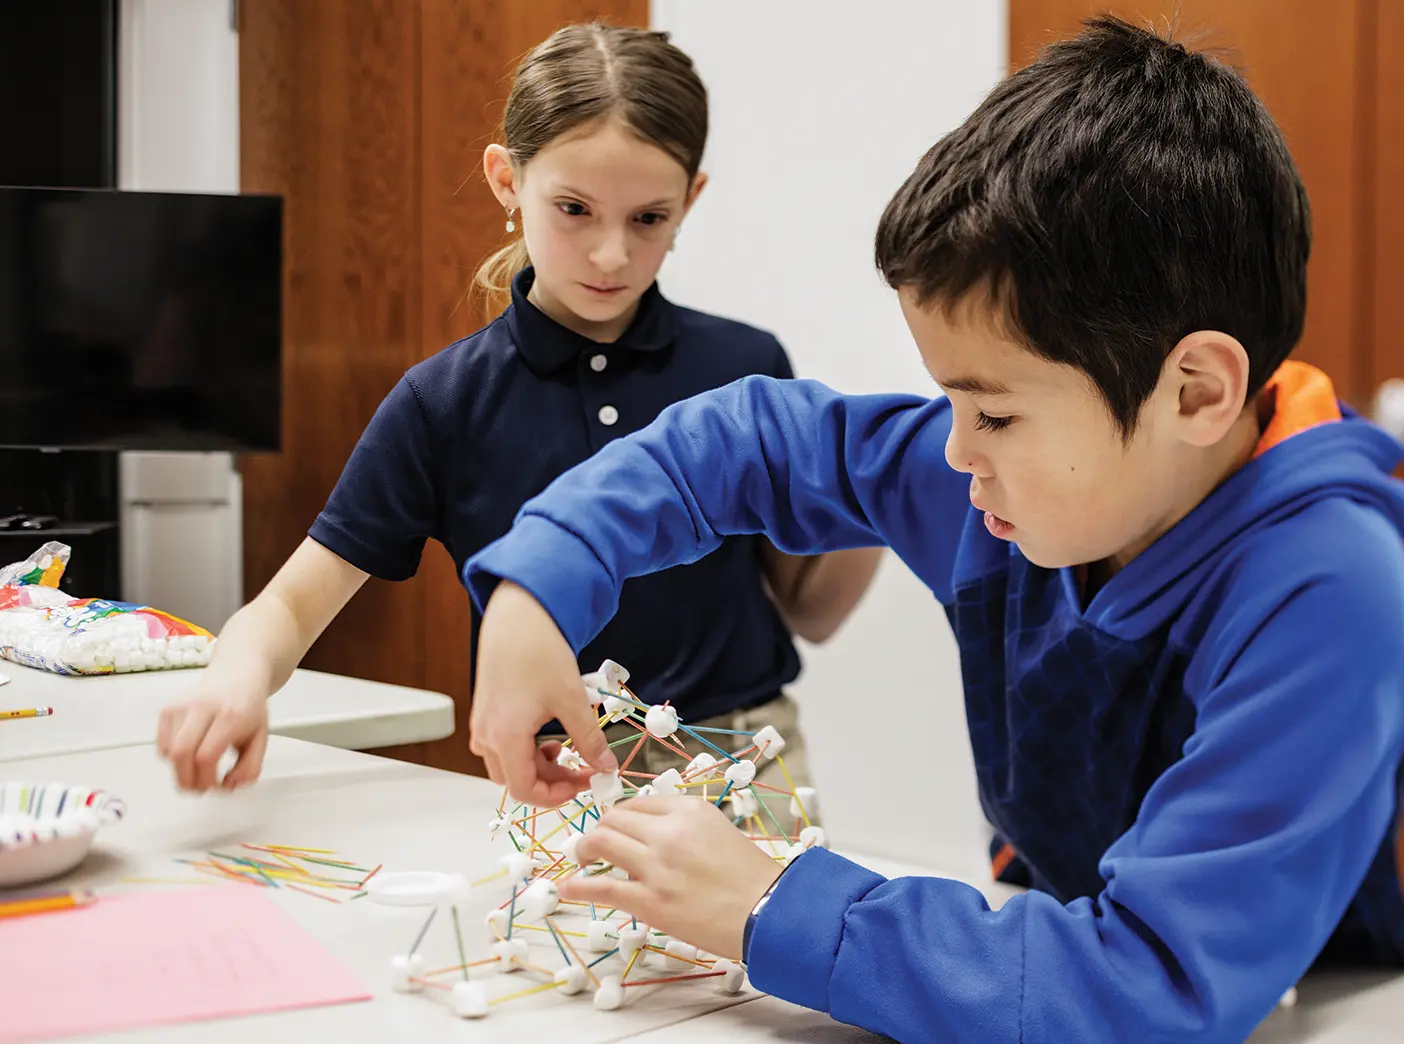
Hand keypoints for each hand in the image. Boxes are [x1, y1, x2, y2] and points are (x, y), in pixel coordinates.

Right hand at [156, 676, 269, 792]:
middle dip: (188, 781)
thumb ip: (250, 768)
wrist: (238, 673)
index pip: (206, 756)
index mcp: (231, 715)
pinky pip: (161, 745)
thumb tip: (229, 787)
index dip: (207, 780)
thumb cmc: (249, 705)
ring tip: (196, 771)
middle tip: (199, 788)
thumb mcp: (261, 738)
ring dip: (180, 771)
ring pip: (168, 753)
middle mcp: (203, 707)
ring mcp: (182, 706)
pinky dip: (172, 758)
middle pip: (181, 755)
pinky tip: (190, 752)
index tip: (215, 786)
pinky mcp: (168, 709)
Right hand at [471, 580, 616, 804]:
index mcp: (504, 737)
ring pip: (506, 763)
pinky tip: (546, 731)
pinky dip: (524, 748)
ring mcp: (483, 722)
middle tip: (580, 768)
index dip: (555, 796)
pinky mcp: (486, 709)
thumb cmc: (540, 652)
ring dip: (536, 765)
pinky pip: (501, 744)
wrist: (518, 614)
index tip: (582, 785)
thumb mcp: (572, 700)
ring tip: (565, 747)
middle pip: (514, 779)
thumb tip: (606, 766)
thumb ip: (589, 739)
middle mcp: (486, 734)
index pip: (524, 790)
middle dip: (548, 781)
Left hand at [557, 795, 782, 958]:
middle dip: (598, 830)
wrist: (767, 912)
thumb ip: (683, 826)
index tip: (614, 826)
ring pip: (600, 843)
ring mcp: (656, 867)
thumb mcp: (719, 831)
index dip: (619, 816)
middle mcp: (668, 832)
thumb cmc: (751, 876)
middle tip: (594, 844)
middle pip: (613, 819)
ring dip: (584, 850)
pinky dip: (579, 886)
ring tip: (581, 859)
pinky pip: (602, 888)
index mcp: (688, 810)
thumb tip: (649, 831)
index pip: (636, 804)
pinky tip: (569, 887)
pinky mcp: (649, 901)